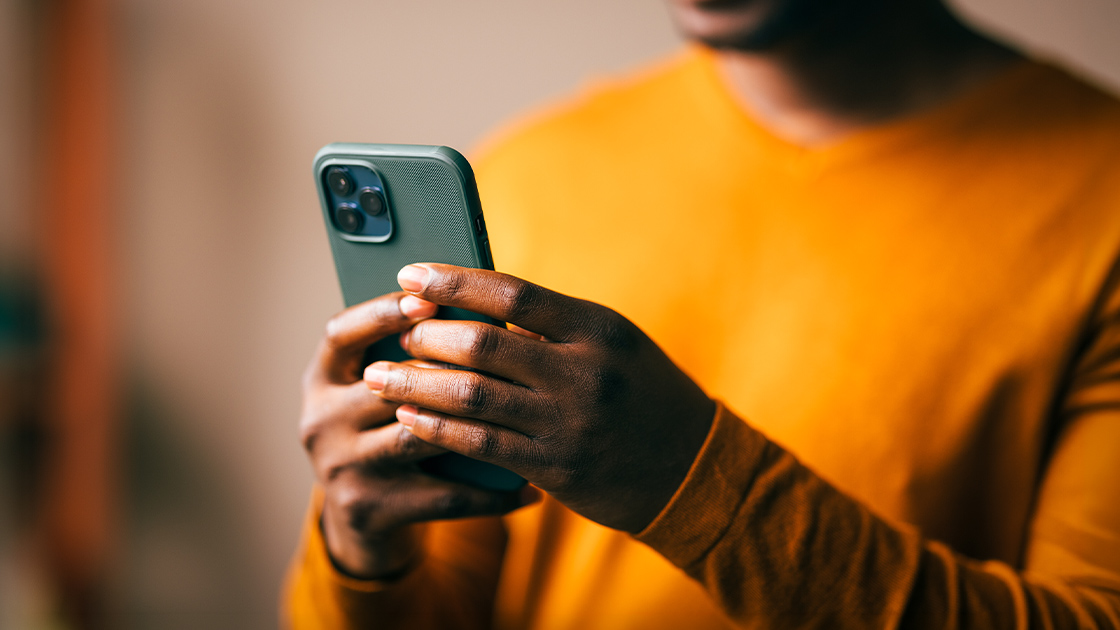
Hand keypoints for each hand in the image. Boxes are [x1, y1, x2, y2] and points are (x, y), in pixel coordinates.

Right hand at [299, 291, 538, 578]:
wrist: (361, 516)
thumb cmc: (386, 428)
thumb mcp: (380, 389)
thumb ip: (411, 355)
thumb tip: (485, 314)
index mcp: (321, 378)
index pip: (341, 333)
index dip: (381, 313)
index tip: (427, 300)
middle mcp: (320, 420)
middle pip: (384, 385)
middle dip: (441, 368)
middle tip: (498, 355)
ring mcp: (341, 467)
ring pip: (415, 437)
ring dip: (469, 423)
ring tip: (521, 410)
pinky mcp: (368, 510)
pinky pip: (443, 498)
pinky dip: (491, 494)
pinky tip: (530, 489)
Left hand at [365, 264, 715, 532]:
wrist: (692, 471)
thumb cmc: (642, 394)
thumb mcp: (613, 344)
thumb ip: (554, 325)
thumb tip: (473, 301)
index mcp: (598, 329)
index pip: (513, 293)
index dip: (454, 281)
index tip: (411, 273)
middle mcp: (584, 373)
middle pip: (484, 344)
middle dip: (426, 335)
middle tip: (395, 330)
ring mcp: (569, 423)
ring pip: (472, 396)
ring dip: (416, 382)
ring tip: (379, 375)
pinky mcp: (555, 468)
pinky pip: (481, 444)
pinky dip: (438, 427)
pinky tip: (409, 415)